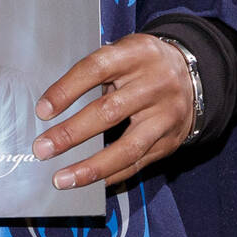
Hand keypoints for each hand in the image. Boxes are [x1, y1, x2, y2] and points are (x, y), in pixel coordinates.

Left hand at [32, 33, 195, 190]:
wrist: (193, 76)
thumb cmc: (144, 65)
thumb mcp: (124, 53)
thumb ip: (96, 72)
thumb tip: (52, 106)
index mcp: (136, 54)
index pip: (96, 69)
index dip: (66, 90)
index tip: (43, 110)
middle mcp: (154, 84)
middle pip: (109, 112)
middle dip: (71, 134)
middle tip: (43, 148)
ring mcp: (165, 116)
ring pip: (126, 147)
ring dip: (91, 167)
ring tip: (63, 178)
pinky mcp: (170, 141)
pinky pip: (138, 164)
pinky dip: (111, 175)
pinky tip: (89, 182)